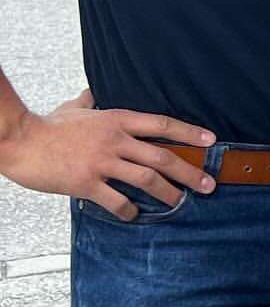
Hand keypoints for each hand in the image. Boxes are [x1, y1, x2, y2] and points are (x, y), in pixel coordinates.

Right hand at [0, 90, 216, 217]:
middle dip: (190, 171)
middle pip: (162, 156)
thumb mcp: (74, 107)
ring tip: (181, 202)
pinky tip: (136, 215)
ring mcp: (102, 162)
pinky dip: (130, 210)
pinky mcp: (86, 183)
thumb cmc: (47, 126)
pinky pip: (117, 200)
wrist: (20, 141)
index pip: (162, 124)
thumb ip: (89, 101)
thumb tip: (93, 91)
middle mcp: (115, 140)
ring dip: (168, 193)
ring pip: (146, 179)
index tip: (211, 140)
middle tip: (208, 184)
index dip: (189, 132)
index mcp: (116, 119)